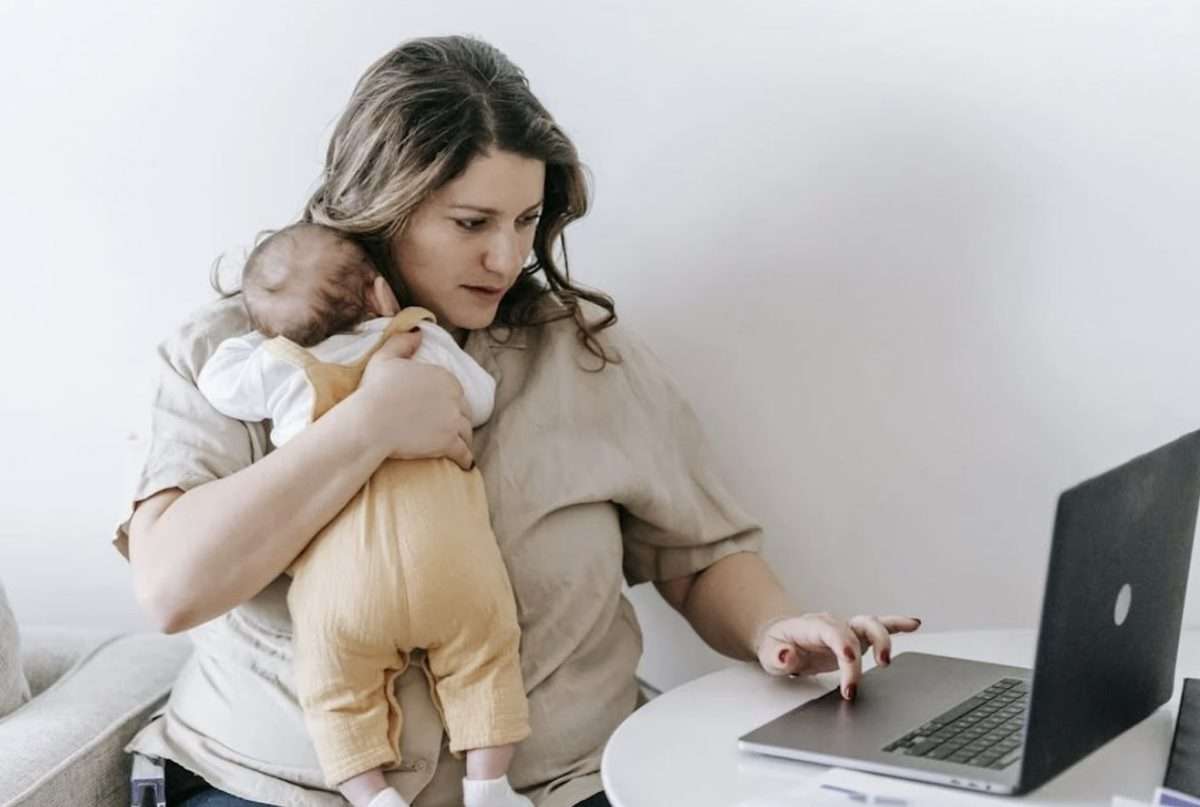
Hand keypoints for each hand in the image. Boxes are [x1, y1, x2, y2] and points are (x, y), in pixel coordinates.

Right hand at [353, 330, 474, 469]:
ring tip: (458, 446)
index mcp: (443, 376)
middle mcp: (454, 397)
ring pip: (466, 432)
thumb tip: (419, 332)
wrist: (370, 421)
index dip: (449, 401)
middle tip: (451, 430)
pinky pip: (465, 453)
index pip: (455, 391)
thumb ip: (403, 342)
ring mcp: (453, 420)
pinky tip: (465, 464)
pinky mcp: (450, 443)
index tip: (442, 409)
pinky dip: (466, 459)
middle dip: (458, 420)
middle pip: (463, 411)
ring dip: (463, 439)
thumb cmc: (374, 390)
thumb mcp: (385, 358)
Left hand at [755, 613, 921, 700]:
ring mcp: (846, 630)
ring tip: (891, 658)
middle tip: (879, 667)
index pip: (832, 632)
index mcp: (811, 626)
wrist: (780, 640)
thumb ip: (778, 656)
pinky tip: (914, 624)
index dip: (844, 645)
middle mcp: (833, 624)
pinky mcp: (856, 638)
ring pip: (871, 624)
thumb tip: (787, 656)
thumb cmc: (776, 646)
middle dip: (871, 645)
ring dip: (885, 637)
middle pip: (857, 626)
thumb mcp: (768, 655)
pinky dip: (897, 624)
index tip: (850, 663)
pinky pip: (879, 626)